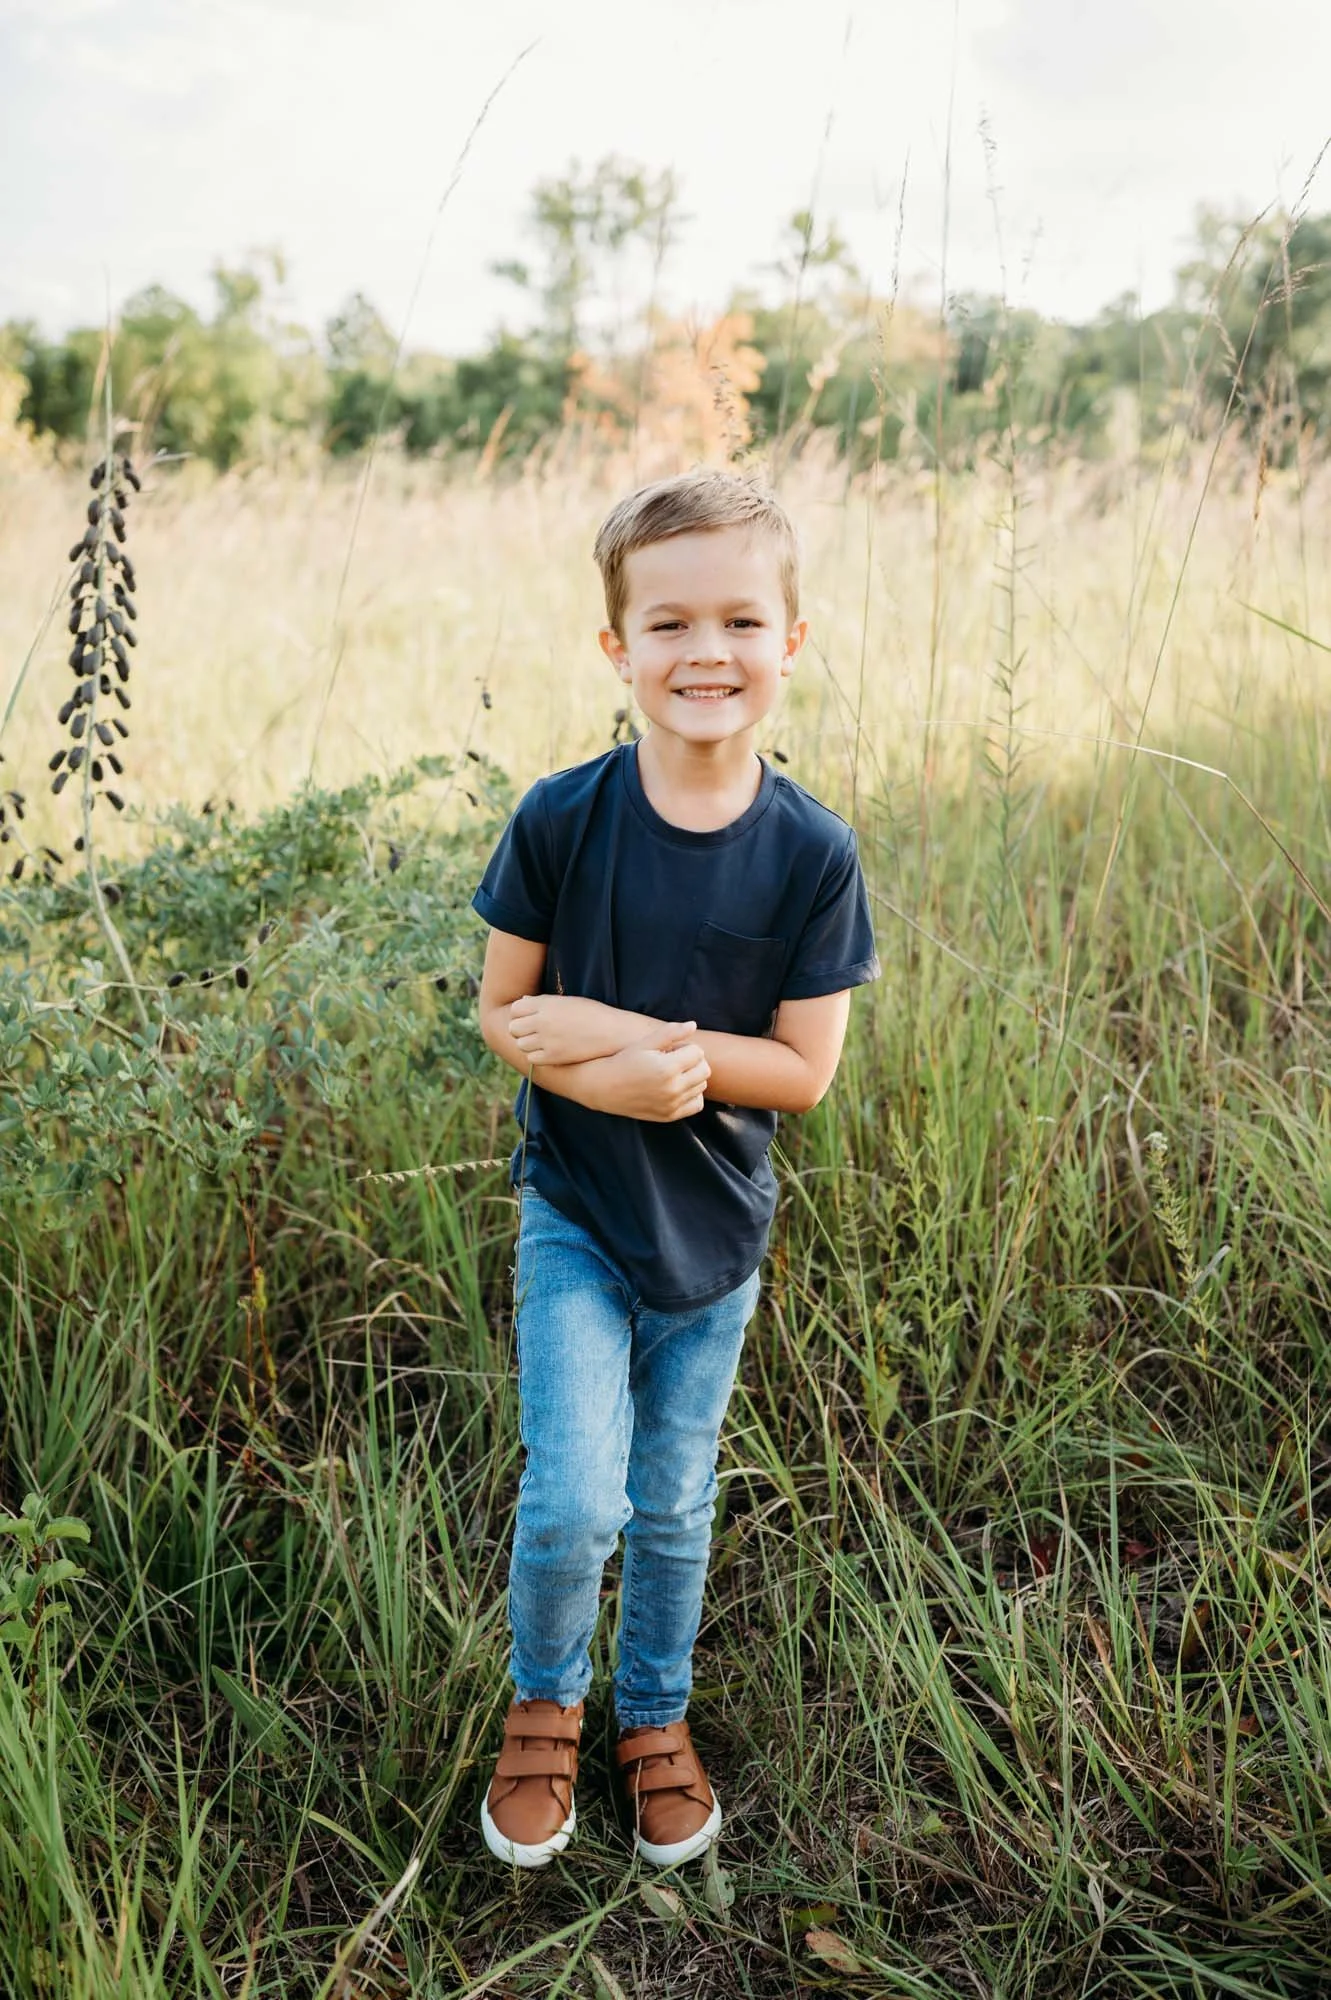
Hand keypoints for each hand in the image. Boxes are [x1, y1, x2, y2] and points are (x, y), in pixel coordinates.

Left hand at [509, 993, 633, 1065]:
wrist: (612, 1032)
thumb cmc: (593, 1014)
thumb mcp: (568, 1001)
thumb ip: (543, 1001)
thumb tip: (523, 1001)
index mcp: (546, 1004)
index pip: (516, 1009)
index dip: (520, 1014)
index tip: (529, 1017)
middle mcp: (543, 1021)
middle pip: (514, 1028)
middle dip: (521, 1030)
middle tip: (534, 1032)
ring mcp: (547, 1040)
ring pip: (520, 1044)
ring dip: (528, 1043)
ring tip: (542, 1042)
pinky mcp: (554, 1056)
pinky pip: (531, 1058)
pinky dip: (536, 1056)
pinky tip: (548, 1051)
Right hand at [595, 1018, 709, 1121]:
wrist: (604, 1087)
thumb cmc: (624, 1061)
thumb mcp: (644, 1043)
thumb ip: (671, 1033)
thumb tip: (693, 1025)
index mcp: (667, 1068)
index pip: (698, 1053)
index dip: (685, 1047)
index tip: (670, 1049)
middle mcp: (672, 1089)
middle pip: (704, 1070)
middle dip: (693, 1061)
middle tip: (674, 1060)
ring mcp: (672, 1104)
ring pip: (702, 1086)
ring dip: (693, 1077)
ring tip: (672, 1073)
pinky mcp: (670, 1115)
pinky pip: (697, 1104)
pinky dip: (692, 1094)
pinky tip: (677, 1087)